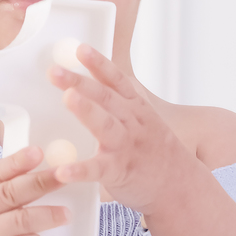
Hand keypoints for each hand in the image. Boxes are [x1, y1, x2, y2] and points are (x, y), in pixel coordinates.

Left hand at [47, 46, 189, 211]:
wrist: (180, 187)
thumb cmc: (155, 154)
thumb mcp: (145, 122)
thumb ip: (120, 107)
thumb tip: (90, 89)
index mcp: (136, 110)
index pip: (116, 81)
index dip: (99, 64)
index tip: (80, 49)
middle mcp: (132, 124)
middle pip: (105, 97)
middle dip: (80, 82)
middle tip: (55, 71)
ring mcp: (126, 148)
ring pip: (106, 125)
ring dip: (87, 110)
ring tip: (68, 98)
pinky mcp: (120, 173)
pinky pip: (98, 170)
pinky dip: (80, 170)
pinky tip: (62, 171)